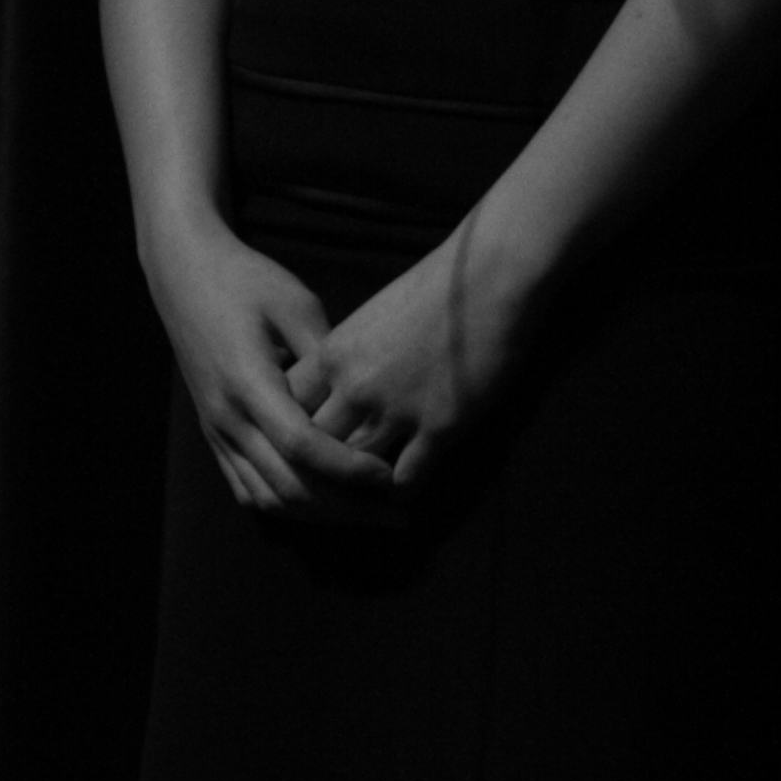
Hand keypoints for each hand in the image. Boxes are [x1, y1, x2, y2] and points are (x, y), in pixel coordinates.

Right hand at [146, 219, 407, 524]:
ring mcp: (217, 432)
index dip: (349, 468)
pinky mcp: (214, 436)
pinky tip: (325, 505)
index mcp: (247, 382)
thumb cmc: (245, 280)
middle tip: (395, 512)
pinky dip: (288, 505)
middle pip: (288, 486)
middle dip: (346, 507)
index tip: (389, 474)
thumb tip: (369, 399)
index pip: (302, 446)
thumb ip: (328, 355)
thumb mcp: (296, 303)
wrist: (184, 276)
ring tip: (367, 515)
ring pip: (269, 498)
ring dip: (320, 514)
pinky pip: (249, 489)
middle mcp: (227, 417)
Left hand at [282, 213, 531, 494]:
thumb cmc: (435, 288)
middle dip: (315, 471)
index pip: (290, 410)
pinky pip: (406, 479)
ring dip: (356, 489)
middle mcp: (356, 387)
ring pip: (355, 471)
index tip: (296, 449)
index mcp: (333, 354)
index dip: (289, 433)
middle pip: (314, 448)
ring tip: (360, 503)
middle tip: (323, 490)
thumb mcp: (372, 316)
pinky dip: (400, 495)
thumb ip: (345, 356)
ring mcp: (397, 410)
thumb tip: (331, 385)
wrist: (491, 276)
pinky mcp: (440, 428)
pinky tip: (401, 499)